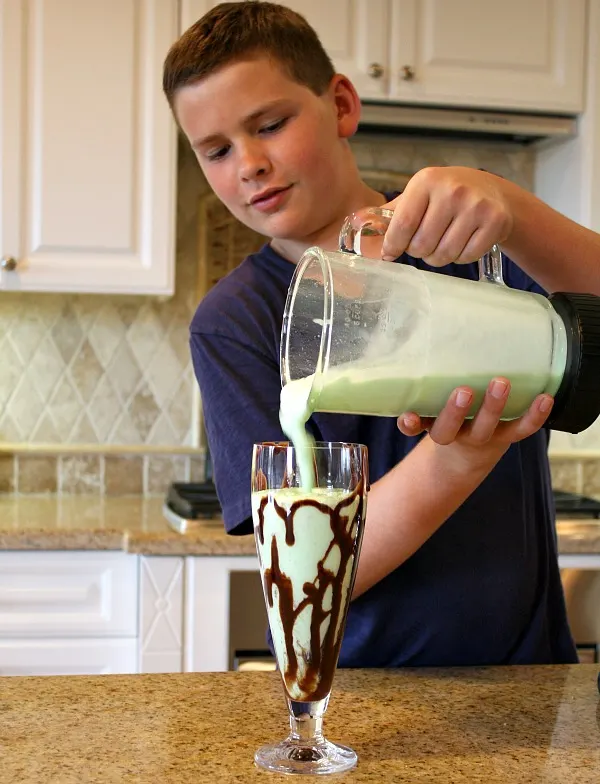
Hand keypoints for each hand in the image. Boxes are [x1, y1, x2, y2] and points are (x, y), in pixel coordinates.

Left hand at [381, 166, 512, 265]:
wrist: (491, 191)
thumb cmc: (445, 196)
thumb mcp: (417, 195)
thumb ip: (388, 213)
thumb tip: (357, 224)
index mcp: (427, 181)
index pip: (402, 226)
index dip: (393, 245)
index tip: (391, 252)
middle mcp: (452, 190)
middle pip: (421, 246)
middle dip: (419, 251)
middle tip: (426, 241)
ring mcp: (476, 206)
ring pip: (443, 255)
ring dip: (439, 257)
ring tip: (444, 240)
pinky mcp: (495, 221)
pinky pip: (466, 257)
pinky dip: (461, 256)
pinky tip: (464, 240)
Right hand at [397, 377, 552, 471]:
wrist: (469, 452)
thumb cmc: (449, 413)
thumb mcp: (433, 400)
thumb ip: (429, 379)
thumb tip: (428, 333)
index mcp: (431, 424)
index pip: (414, 427)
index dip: (411, 424)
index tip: (410, 417)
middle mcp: (453, 434)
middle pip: (449, 430)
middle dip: (455, 412)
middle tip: (463, 391)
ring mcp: (481, 436)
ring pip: (485, 428)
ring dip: (493, 407)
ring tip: (501, 382)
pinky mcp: (506, 436)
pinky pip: (521, 429)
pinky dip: (534, 415)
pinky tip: (544, 398)